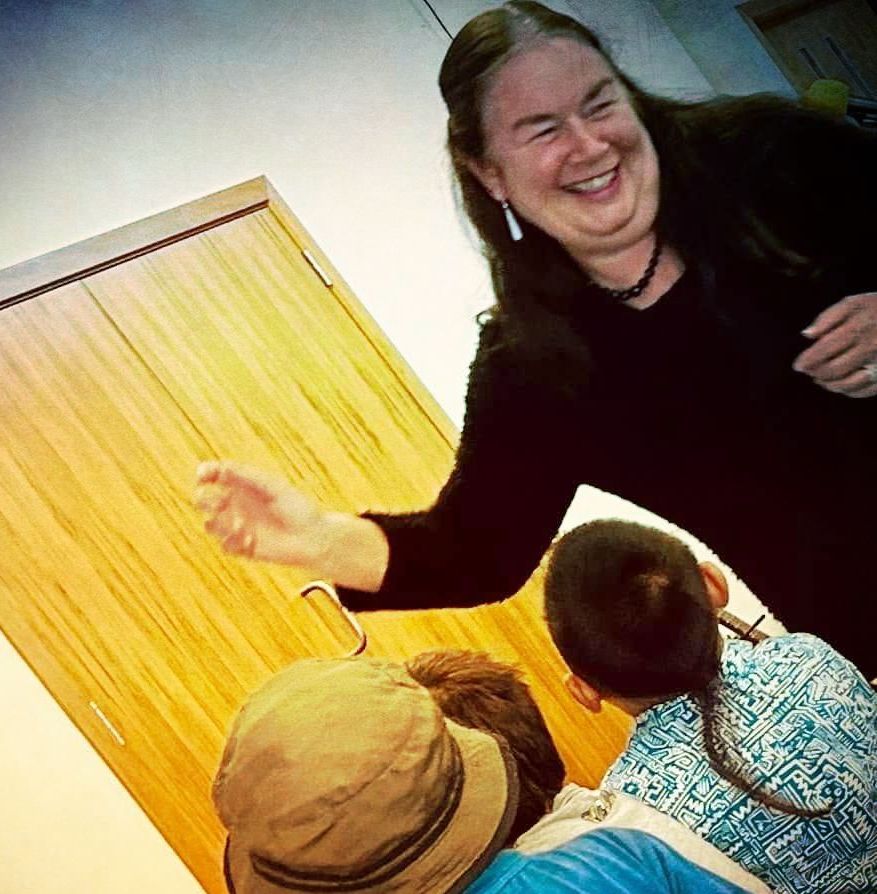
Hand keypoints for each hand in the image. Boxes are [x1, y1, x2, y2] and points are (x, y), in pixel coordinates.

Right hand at [194, 460, 328, 565]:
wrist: (313, 537)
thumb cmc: (297, 507)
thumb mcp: (273, 487)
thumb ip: (248, 477)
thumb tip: (220, 468)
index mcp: (243, 486)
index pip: (214, 476)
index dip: (204, 473)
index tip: (203, 476)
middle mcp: (236, 505)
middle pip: (204, 500)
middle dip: (204, 500)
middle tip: (220, 504)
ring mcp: (237, 526)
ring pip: (210, 524)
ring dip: (220, 524)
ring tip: (242, 526)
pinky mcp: (242, 547)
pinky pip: (225, 545)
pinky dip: (233, 541)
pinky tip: (253, 540)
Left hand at [794, 292, 876, 397]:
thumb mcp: (855, 303)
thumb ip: (828, 317)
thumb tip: (806, 335)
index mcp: (859, 329)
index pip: (824, 350)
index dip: (807, 360)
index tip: (798, 366)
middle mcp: (871, 348)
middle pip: (834, 369)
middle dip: (816, 373)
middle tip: (809, 372)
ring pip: (848, 384)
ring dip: (829, 385)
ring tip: (820, 379)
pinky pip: (865, 391)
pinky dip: (848, 391)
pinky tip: (840, 385)